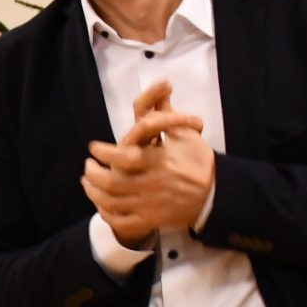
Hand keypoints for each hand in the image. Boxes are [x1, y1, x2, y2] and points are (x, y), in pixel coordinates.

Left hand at [83, 85, 214, 245]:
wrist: (218, 194)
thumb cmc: (199, 161)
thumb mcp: (185, 133)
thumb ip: (165, 112)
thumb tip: (162, 84)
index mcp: (159, 161)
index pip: (123, 157)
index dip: (104, 152)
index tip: (95, 147)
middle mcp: (152, 184)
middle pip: (111, 182)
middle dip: (93, 173)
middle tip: (89, 165)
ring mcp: (150, 205)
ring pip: (112, 202)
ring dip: (94, 192)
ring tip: (89, 182)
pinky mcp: (152, 220)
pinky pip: (122, 222)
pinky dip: (107, 214)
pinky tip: (102, 204)